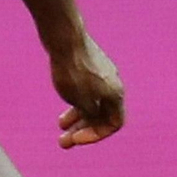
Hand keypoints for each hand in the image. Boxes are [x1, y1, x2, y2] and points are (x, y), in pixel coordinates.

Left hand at [51, 33, 124, 147]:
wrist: (63, 34)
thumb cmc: (73, 69)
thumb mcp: (80, 100)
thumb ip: (89, 113)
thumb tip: (90, 114)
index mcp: (117, 93)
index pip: (113, 123)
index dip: (96, 134)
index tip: (76, 139)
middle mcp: (112, 82)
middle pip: (101, 113)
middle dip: (83, 129)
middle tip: (64, 142)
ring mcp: (100, 71)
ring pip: (91, 99)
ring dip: (77, 115)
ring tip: (60, 125)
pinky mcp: (87, 62)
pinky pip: (85, 86)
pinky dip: (74, 97)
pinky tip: (62, 99)